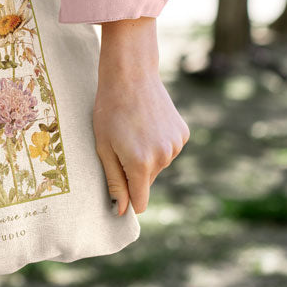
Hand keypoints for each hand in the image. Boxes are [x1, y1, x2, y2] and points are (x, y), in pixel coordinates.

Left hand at [92, 17, 189, 215]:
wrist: (130, 76)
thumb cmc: (109, 111)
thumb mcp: (103, 147)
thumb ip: (114, 181)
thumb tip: (122, 210)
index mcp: (140, 164)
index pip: (141, 201)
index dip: (129, 201)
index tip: (119, 196)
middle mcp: (163, 158)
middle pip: (147, 181)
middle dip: (133, 172)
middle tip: (119, 145)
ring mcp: (176, 145)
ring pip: (158, 165)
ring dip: (146, 157)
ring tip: (132, 131)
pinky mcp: (183, 133)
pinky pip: (168, 149)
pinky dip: (157, 143)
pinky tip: (147, 124)